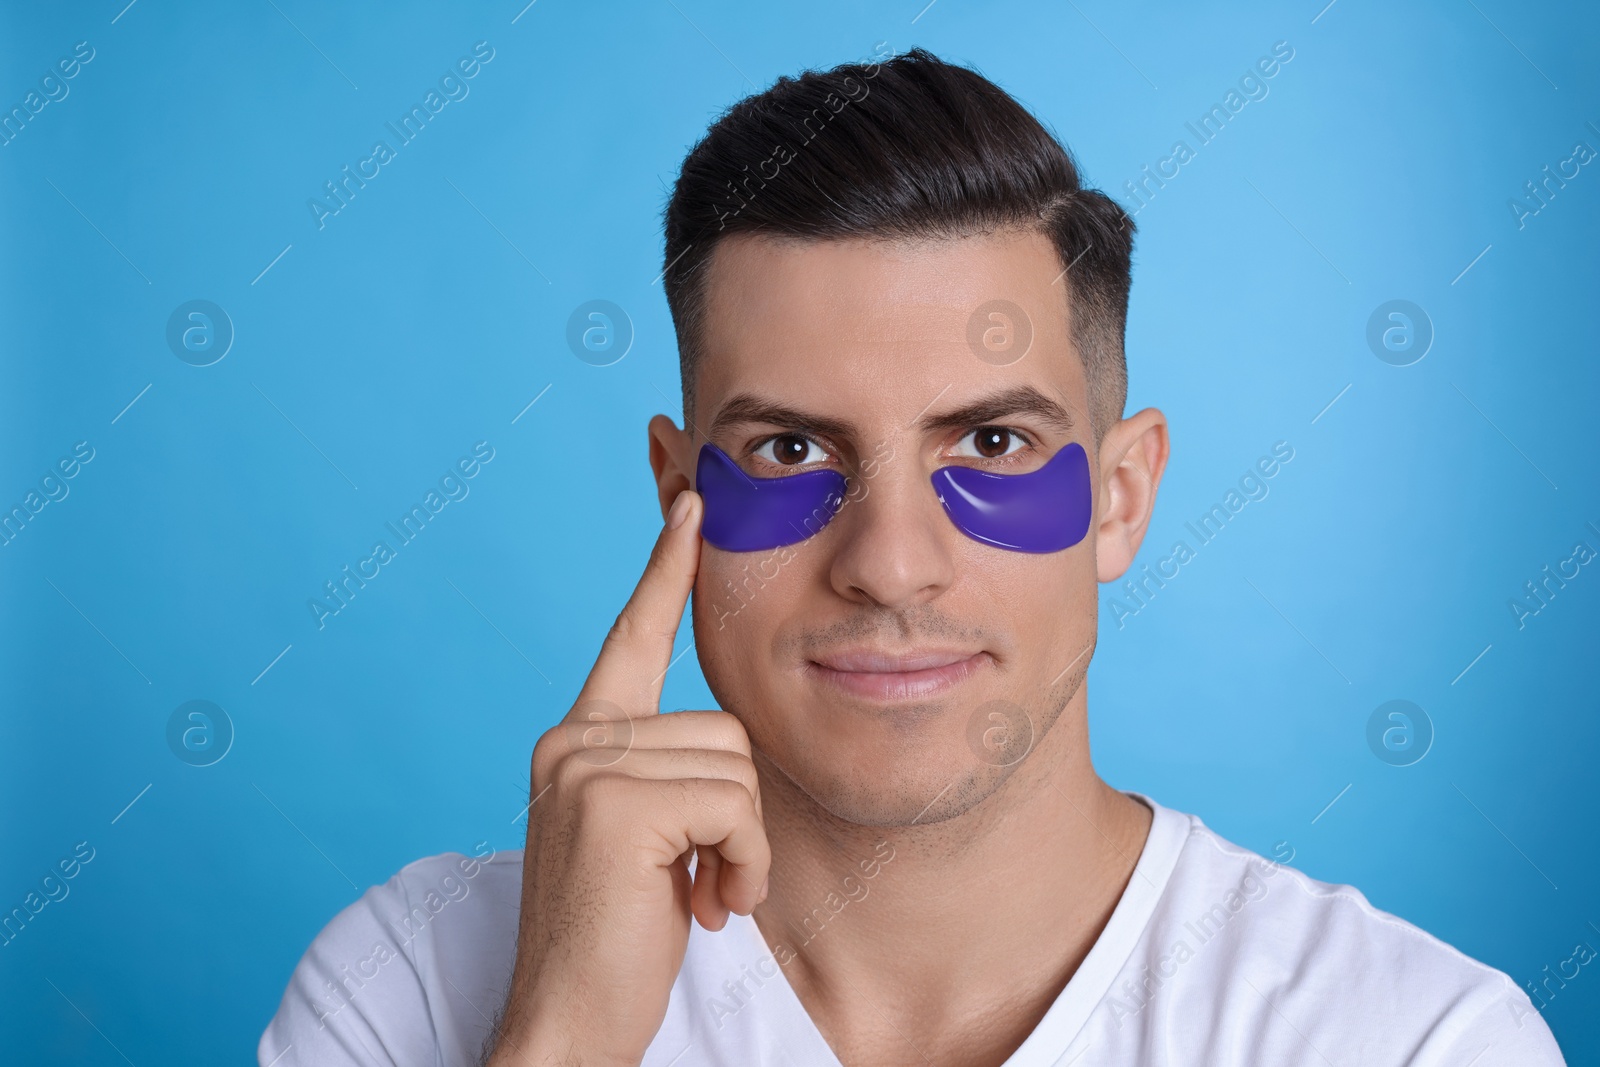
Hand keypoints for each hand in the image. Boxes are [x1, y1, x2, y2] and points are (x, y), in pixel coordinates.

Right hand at [484, 490, 770, 1066]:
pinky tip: (704, 907)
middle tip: (705, 879)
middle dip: (737, 814)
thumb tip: (729, 751)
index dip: (667, 571)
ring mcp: (585, 766)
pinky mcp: (613, 802)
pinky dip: (742, 863)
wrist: (566, 1026)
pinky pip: (735, 805)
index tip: (694, 502)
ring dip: (741, 846)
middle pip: (722, 726)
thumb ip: (668, 777)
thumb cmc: (618, 940)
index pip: (631, 637)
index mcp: (577, 741)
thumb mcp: (646, 840)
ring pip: (736, 766)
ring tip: (701, 897)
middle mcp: (571, 741)